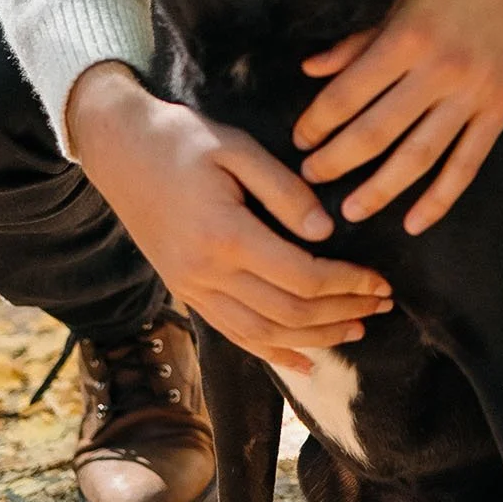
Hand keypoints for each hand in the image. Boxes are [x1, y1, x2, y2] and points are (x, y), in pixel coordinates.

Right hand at [67, 62, 393, 373]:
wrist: (119, 149)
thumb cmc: (182, 140)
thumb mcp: (238, 148)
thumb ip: (285, 191)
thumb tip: (326, 234)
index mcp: (225, 235)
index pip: (303, 277)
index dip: (349, 284)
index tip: (382, 281)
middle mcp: (206, 273)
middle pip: (289, 313)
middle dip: (343, 312)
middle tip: (383, 305)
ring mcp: (191, 289)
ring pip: (263, 334)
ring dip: (316, 337)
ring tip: (358, 329)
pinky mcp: (185, 292)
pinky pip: (233, 335)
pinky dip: (272, 353)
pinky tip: (303, 361)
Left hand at [294, 0, 502, 233]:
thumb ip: (361, 40)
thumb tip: (311, 70)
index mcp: (409, 36)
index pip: (349, 92)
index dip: (317, 121)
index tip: (299, 138)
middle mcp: (441, 69)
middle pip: (377, 132)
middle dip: (336, 160)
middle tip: (310, 177)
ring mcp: (475, 94)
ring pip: (419, 157)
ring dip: (380, 189)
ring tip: (351, 210)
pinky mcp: (502, 110)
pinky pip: (467, 164)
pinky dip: (441, 199)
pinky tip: (415, 222)